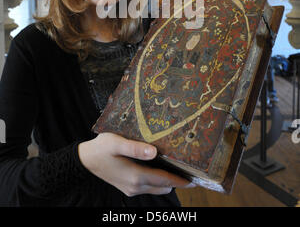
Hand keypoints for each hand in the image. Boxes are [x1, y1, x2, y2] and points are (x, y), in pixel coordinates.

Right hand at [78, 132, 194, 196]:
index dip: (181, 179)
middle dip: (177, 180)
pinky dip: (157, 180)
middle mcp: (136, 186)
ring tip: (178, 166)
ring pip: (157, 188)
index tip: (196, 177)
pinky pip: (148, 186)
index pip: (165, 180)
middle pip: (163, 186)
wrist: (85, 160)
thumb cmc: (101, 148)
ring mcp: (132, 189)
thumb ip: (135, 148)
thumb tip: (154, 152)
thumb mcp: (116, 143)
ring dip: (167, 180)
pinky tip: (160, 166)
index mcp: (136, 176)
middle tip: (190, 168)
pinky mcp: (128, 187)